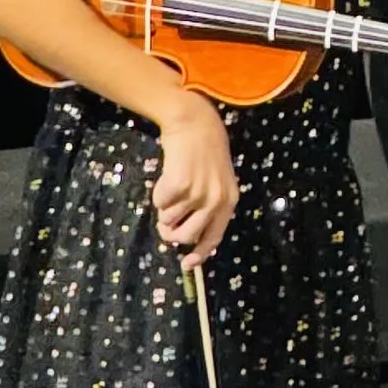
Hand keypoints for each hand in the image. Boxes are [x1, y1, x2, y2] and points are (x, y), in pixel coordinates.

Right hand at [150, 92, 238, 264]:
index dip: (200, 254)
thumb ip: (207, 206)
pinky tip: (167, 177)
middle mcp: (216, 201)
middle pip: (187, 237)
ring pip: (169, 219)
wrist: (194, 123)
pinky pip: (159, 203)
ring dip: (164, 209)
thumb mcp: (216, 180)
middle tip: (164, 224)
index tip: (187, 265)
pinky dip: (158, 193)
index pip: (214, 237)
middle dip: (171, 234)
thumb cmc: (204, 151)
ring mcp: (198, 193)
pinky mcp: (180, 185)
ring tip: (171, 188)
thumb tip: (185, 237)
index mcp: (229, 202)